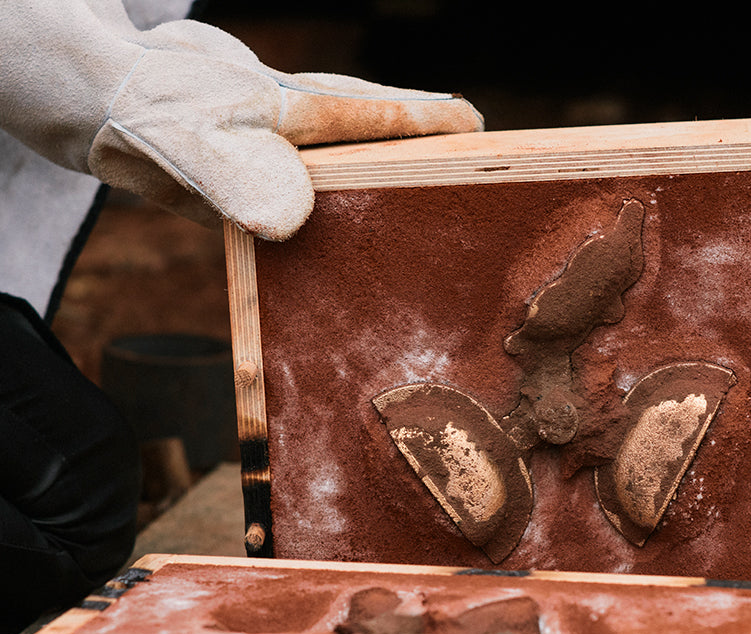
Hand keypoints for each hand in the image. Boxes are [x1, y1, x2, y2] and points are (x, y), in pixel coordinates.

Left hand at [0, 1, 482, 238]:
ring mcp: (283, 149)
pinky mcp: (262, 177)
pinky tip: (344, 246)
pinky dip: (341, 214)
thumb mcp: (188, 144)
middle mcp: (304, 129)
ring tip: (425, 216)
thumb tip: (292, 218)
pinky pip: (315, 194)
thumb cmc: (148, 113)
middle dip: (429, 150)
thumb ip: (237, 177)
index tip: (485, 140)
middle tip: (471, 172)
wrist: (97, 104)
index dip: (440, 127)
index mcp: (306, 114)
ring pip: (353, 160)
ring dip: (390, 179)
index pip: (390, 116)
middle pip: (383, 131)